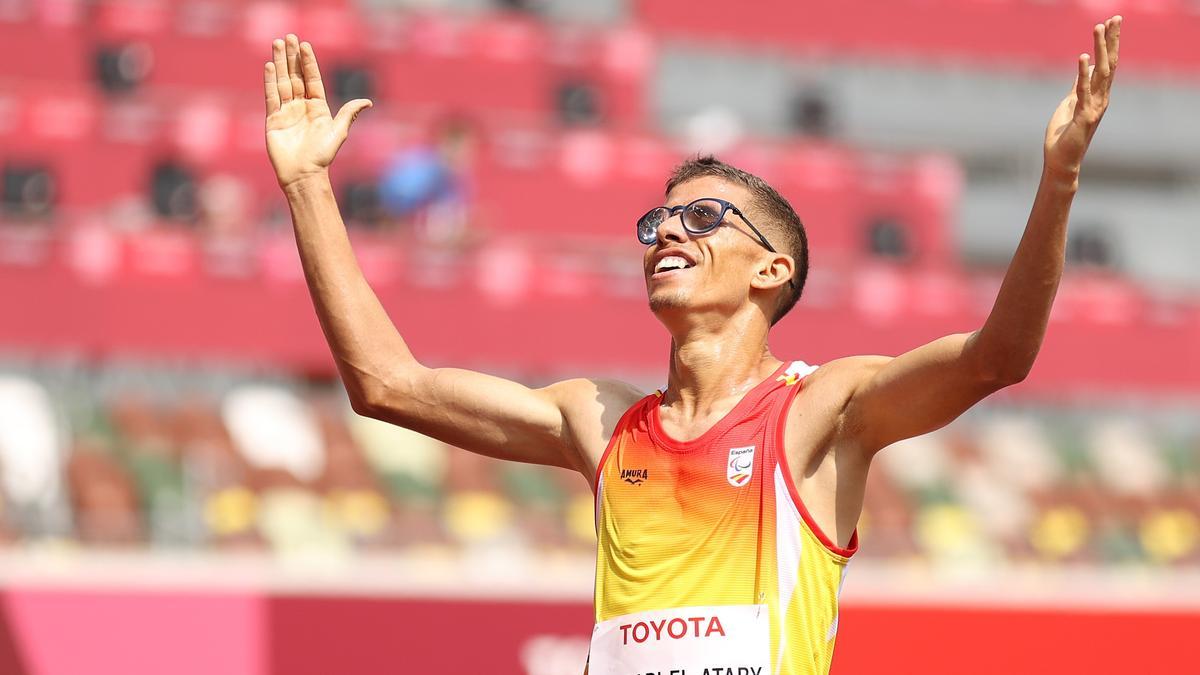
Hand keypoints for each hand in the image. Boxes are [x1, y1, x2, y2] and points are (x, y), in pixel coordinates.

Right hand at [264, 34, 372, 189]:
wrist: (303, 174)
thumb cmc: (322, 155)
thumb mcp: (338, 131)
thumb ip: (349, 113)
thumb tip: (368, 101)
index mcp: (318, 107)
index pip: (312, 79)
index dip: (309, 62)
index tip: (305, 44)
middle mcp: (302, 106)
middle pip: (296, 76)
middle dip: (292, 56)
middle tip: (288, 36)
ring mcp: (287, 111)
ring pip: (282, 82)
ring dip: (280, 62)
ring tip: (277, 43)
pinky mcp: (273, 119)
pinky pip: (271, 96)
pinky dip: (270, 80)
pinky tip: (270, 65)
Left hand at [1044, 16, 1120, 180]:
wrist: (1060, 160)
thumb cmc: (1063, 135)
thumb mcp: (1069, 104)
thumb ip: (1078, 88)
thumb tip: (1082, 72)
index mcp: (1097, 94)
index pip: (1106, 64)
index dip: (1110, 43)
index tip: (1112, 23)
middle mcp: (1101, 98)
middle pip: (1109, 63)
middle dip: (1112, 40)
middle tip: (1115, 18)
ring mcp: (1094, 107)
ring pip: (1101, 73)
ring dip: (1100, 49)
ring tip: (1099, 28)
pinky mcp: (1084, 116)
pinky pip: (1084, 91)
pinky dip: (1083, 73)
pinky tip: (1082, 57)